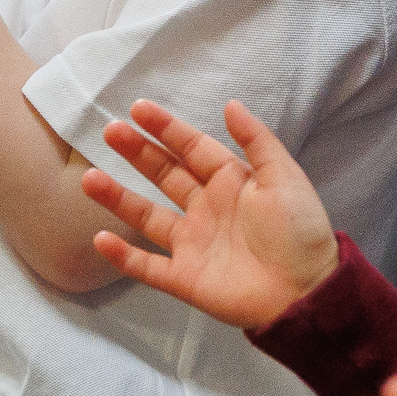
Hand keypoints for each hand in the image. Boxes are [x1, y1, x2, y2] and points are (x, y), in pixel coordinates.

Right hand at [83, 97, 340, 330]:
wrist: (307, 291)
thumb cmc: (300, 231)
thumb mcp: (284, 177)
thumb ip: (257, 141)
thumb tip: (230, 104)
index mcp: (231, 182)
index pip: (192, 149)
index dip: (166, 129)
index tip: (138, 109)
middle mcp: (206, 208)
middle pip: (164, 175)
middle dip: (137, 153)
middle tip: (110, 131)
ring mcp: (192, 244)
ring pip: (146, 216)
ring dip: (118, 197)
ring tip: (89, 177)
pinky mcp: (185, 278)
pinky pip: (147, 266)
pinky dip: (122, 256)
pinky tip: (100, 238)